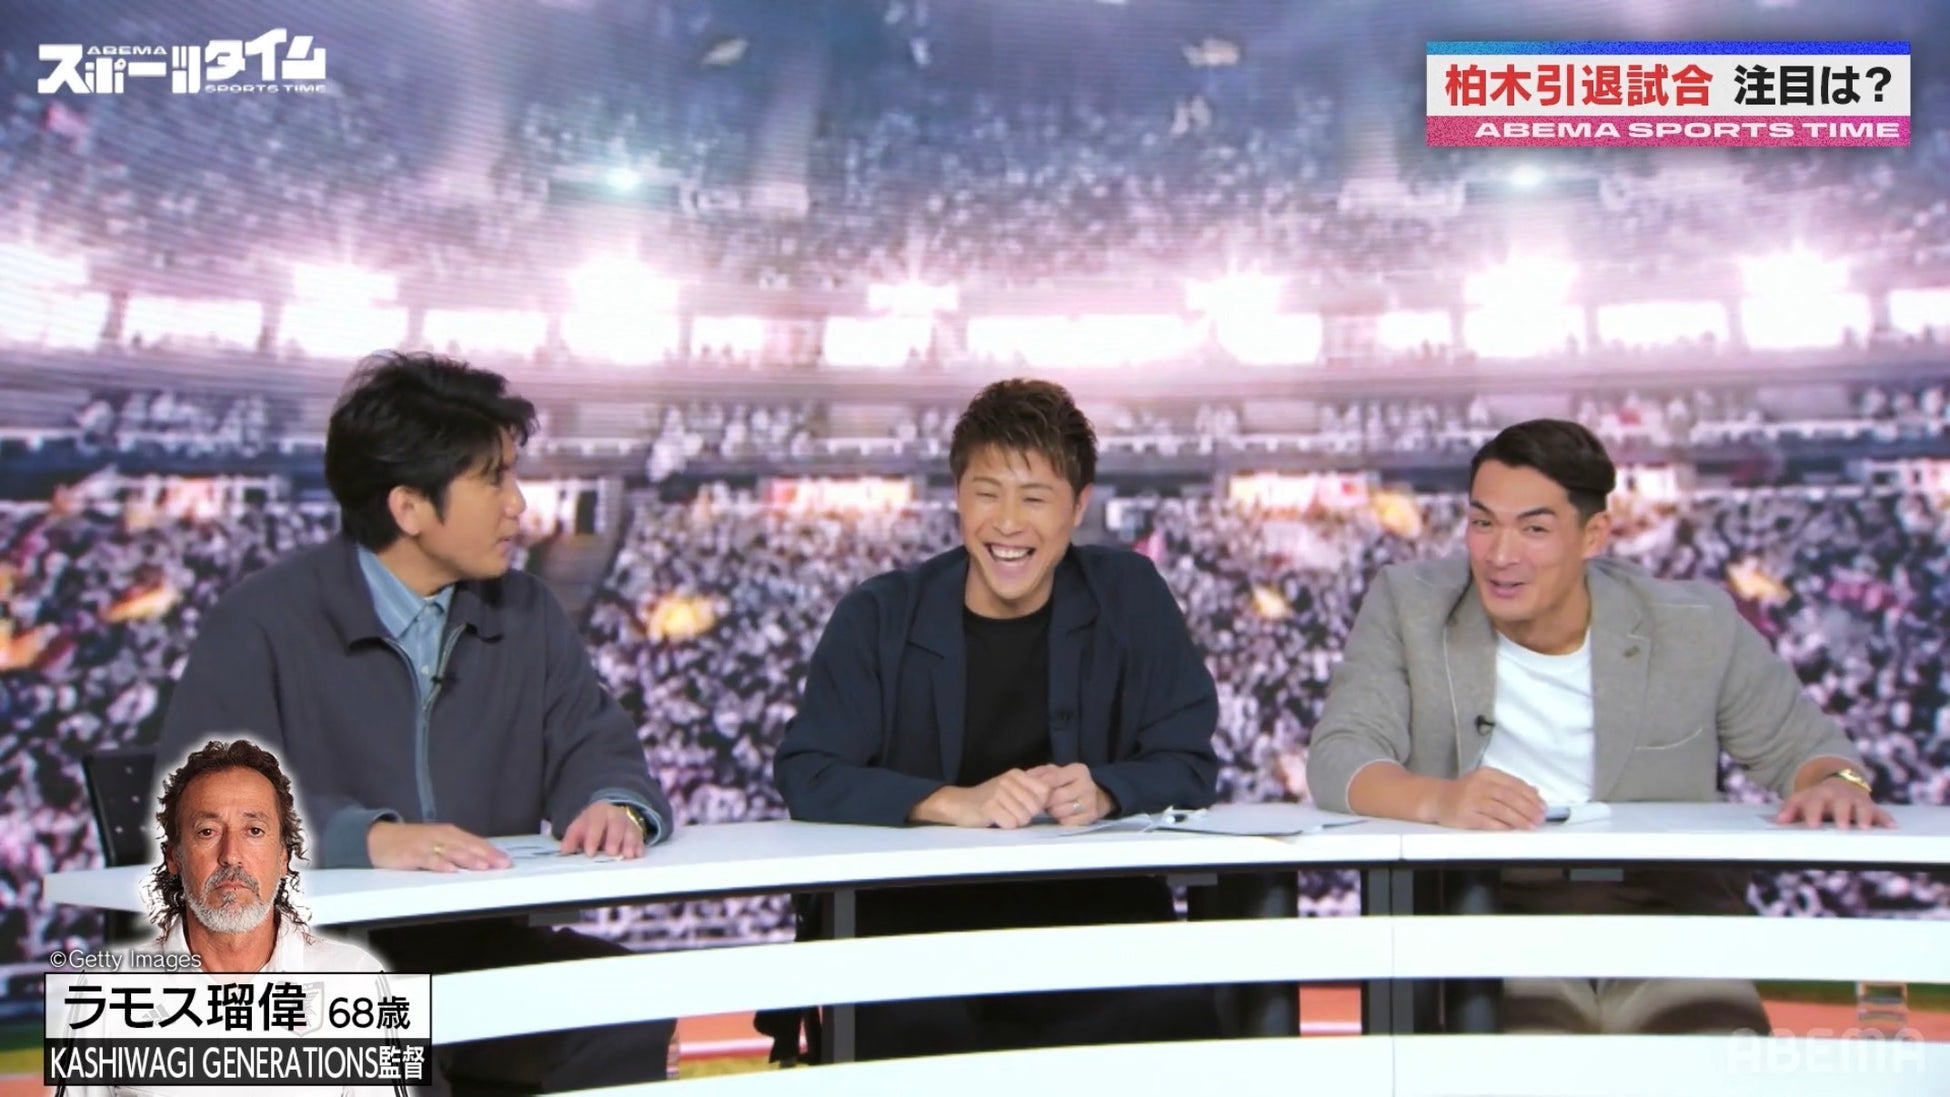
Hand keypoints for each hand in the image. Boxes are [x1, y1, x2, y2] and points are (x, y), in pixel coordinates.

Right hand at [368, 822, 511, 872]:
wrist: (379, 838)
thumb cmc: (413, 842)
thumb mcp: (438, 843)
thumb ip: (458, 850)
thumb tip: (483, 860)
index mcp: (450, 834)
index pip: (475, 842)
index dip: (492, 851)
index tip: (507, 861)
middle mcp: (441, 836)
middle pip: (467, 846)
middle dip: (486, 855)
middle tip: (502, 864)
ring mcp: (427, 844)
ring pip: (451, 851)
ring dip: (468, 858)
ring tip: (483, 866)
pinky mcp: (412, 854)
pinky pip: (428, 859)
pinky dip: (439, 864)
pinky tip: (450, 870)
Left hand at [561, 801, 649, 858]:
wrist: (607, 816)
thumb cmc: (591, 826)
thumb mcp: (579, 828)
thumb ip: (572, 838)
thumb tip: (565, 850)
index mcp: (598, 813)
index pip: (596, 822)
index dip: (593, 837)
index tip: (590, 853)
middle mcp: (615, 815)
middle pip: (617, 824)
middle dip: (614, 839)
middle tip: (611, 853)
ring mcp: (628, 823)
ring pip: (631, 830)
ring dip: (629, 843)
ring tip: (628, 855)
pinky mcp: (637, 832)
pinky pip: (640, 837)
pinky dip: (639, 846)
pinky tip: (638, 854)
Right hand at [910, 769, 1051, 828]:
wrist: (960, 804)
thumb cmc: (990, 800)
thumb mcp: (1011, 789)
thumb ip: (1031, 790)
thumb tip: (1053, 796)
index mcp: (1017, 774)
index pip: (1045, 791)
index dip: (1039, 803)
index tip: (1027, 806)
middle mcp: (1009, 780)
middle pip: (1035, 807)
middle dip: (1026, 815)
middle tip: (1011, 812)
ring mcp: (998, 792)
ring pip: (1024, 818)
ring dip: (1015, 822)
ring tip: (1003, 815)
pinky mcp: (989, 807)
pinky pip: (1011, 823)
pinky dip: (1005, 826)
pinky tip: (996, 820)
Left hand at [1027, 763, 1114, 826]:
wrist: (1093, 797)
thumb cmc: (1068, 784)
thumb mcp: (1055, 772)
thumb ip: (1039, 773)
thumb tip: (1025, 778)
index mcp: (1079, 771)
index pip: (1053, 777)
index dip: (1039, 785)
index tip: (1030, 790)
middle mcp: (1087, 785)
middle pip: (1056, 797)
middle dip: (1045, 801)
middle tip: (1040, 802)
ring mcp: (1090, 802)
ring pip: (1060, 811)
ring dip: (1052, 811)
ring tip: (1051, 807)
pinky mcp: (1090, 817)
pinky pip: (1067, 822)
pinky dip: (1061, 819)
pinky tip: (1061, 814)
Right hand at [1430, 767, 1546, 830]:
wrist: (1438, 799)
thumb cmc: (1466, 792)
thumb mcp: (1487, 782)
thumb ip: (1510, 786)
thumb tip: (1535, 792)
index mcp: (1487, 774)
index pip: (1514, 784)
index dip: (1530, 796)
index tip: (1543, 806)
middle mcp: (1479, 785)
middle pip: (1509, 796)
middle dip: (1528, 808)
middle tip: (1541, 817)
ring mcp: (1471, 800)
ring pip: (1500, 809)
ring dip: (1519, 819)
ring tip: (1531, 825)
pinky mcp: (1465, 815)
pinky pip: (1487, 822)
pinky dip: (1502, 826)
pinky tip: (1512, 830)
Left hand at [1775, 778, 1894, 829]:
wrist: (1839, 784)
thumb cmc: (1818, 798)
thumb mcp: (1802, 799)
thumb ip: (1790, 809)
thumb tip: (1780, 821)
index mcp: (1821, 794)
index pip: (1815, 802)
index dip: (1812, 813)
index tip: (1811, 825)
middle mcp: (1840, 796)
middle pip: (1841, 804)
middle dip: (1841, 815)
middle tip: (1841, 827)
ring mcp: (1857, 801)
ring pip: (1862, 807)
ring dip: (1865, 816)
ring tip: (1865, 828)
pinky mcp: (1871, 807)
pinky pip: (1881, 812)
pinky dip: (1886, 819)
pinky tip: (1892, 826)